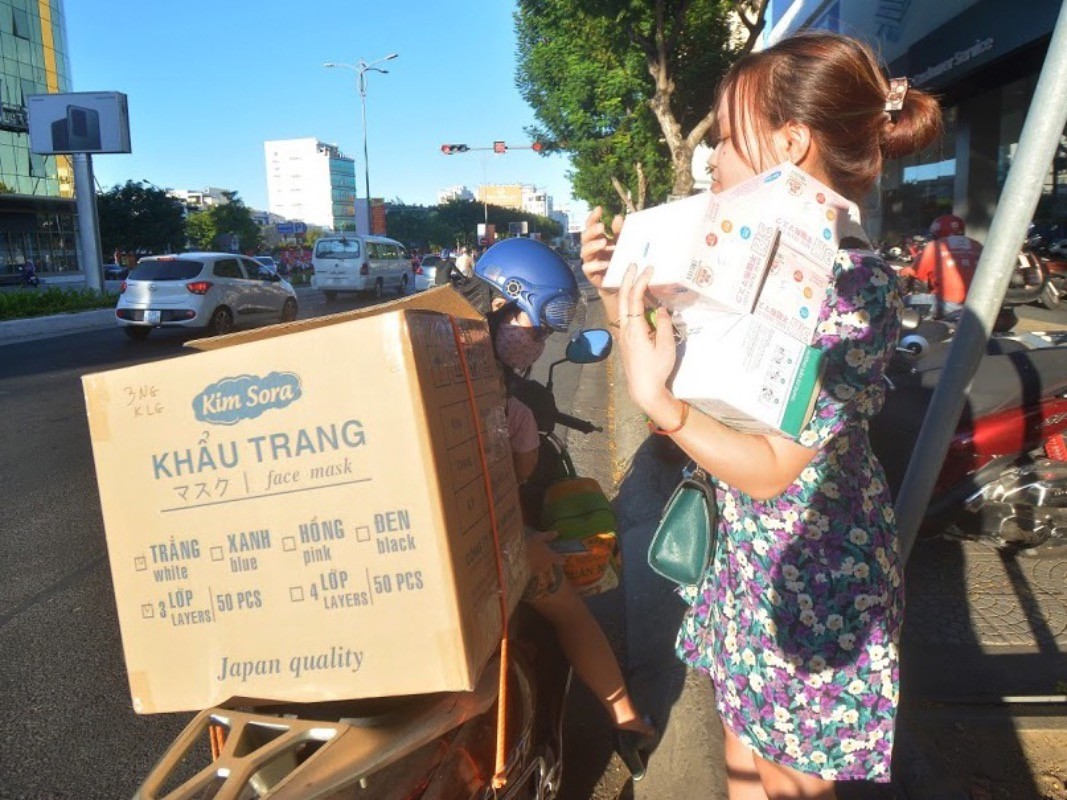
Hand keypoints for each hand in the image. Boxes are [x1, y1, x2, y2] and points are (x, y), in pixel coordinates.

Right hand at [526, 530, 562, 575]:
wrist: (515, 558)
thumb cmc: (529, 545)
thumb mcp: (538, 537)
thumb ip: (548, 536)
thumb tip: (557, 533)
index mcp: (551, 556)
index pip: (560, 559)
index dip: (561, 559)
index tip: (562, 559)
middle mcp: (546, 565)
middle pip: (548, 563)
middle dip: (545, 559)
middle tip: (538, 552)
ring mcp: (538, 571)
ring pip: (540, 566)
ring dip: (537, 562)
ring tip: (530, 555)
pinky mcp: (529, 574)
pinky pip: (532, 569)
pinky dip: (530, 566)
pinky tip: (524, 560)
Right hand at [580, 206, 623, 289]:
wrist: (619, 282)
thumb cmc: (619, 260)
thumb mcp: (622, 244)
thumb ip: (619, 232)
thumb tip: (618, 217)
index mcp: (597, 239)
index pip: (590, 226)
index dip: (593, 217)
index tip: (599, 209)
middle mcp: (591, 249)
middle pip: (585, 237)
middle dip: (592, 231)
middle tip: (602, 227)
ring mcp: (589, 261)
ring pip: (585, 251)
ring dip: (593, 246)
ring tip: (603, 243)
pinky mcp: (591, 274)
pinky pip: (588, 268)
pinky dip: (596, 265)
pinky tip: (606, 263)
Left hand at [616, 264, 676, 411]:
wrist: (643, 389)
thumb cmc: (656, 369)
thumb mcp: (666, 346)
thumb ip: (663, 325)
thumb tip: (661, 308)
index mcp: (635, 329)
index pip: (635, 299)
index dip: (640, 282)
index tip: (648, 270)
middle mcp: (625, 329)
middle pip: (622, 299)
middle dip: (627, 280)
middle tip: (633, 265)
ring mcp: (623, 335)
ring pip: (622, 307)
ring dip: (627, 290)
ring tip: (633, 277)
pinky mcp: (625, 341)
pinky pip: (625, 316)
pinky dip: (629, 303)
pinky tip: (637, 300)